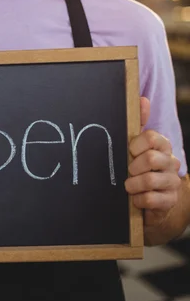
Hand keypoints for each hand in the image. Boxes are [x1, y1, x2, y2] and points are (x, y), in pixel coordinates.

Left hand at [125, 97, 180, 225]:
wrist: (147, 199)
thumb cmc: (139, 168)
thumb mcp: (135, 146)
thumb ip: (138, 123)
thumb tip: (143, 99)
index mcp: (162, 145)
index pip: (152, 137)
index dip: (136, 145)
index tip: (129, 151)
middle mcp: (171, 161)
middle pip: (151, 159)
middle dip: (133, 167)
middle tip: (128, 171)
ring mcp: (173, 182)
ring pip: (150, 181)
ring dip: (133, 185)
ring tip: (129, 186)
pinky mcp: (170, 200)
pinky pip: (152, 199)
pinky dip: (138, 200)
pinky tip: (136, 199)